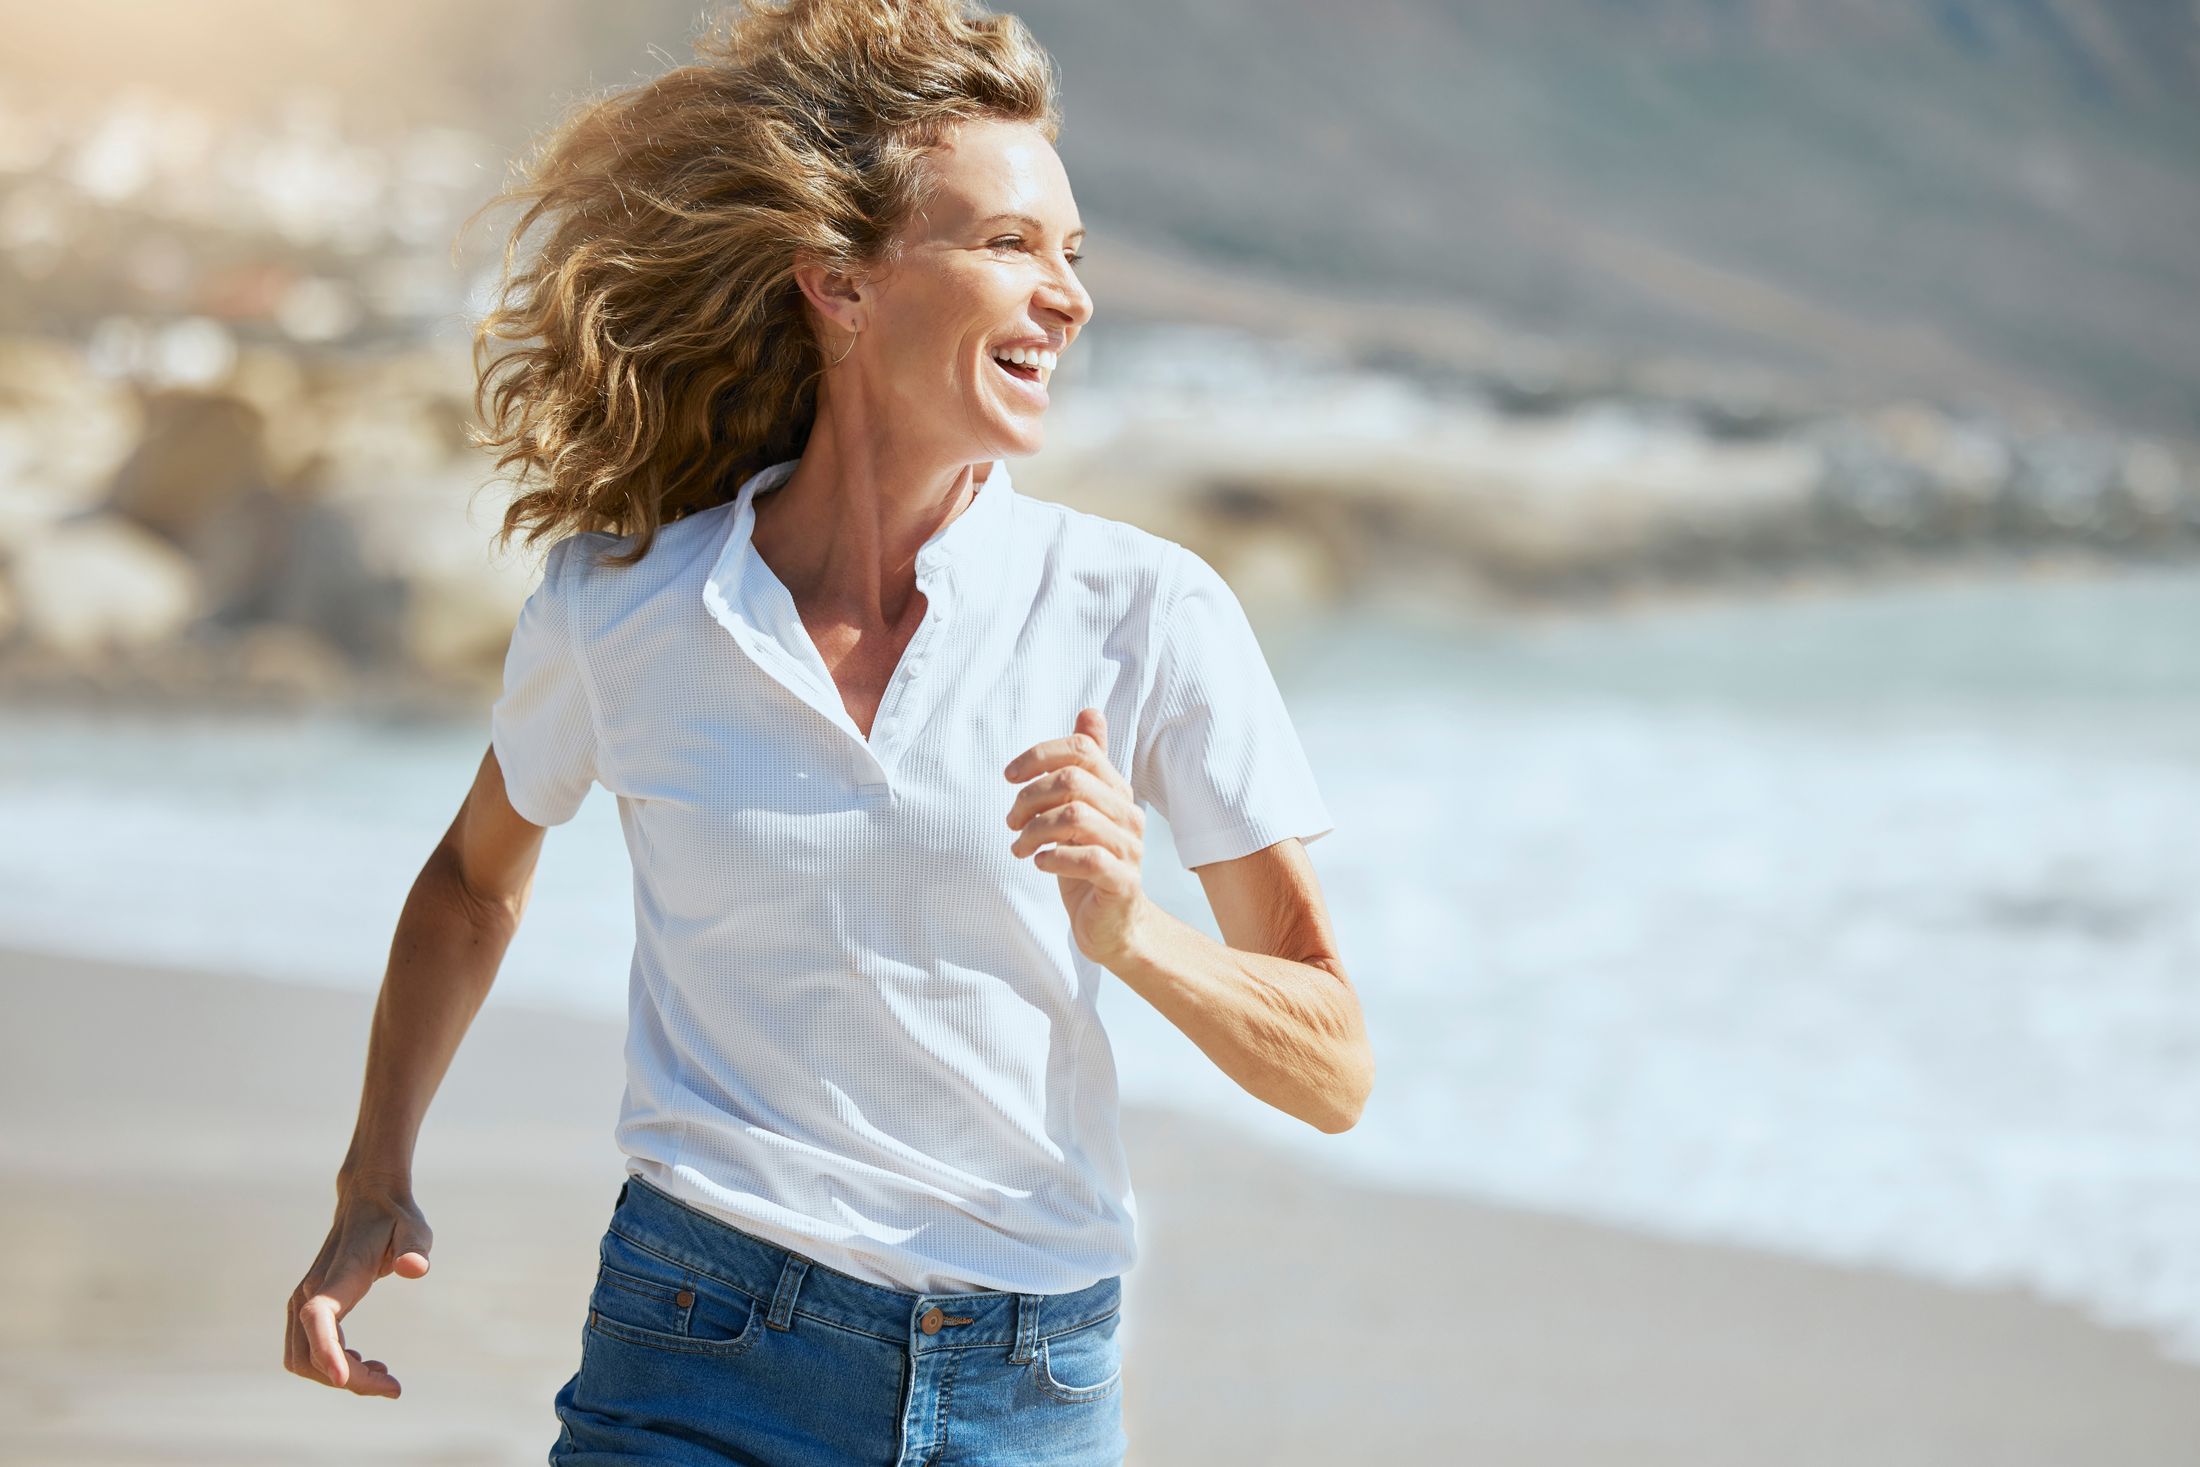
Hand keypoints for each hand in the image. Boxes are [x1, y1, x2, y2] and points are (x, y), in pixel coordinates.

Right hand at [284, 1179, 432, 1398]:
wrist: (367, 1198)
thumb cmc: (395, 1217)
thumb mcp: (416, 1228)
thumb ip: (416, 1248)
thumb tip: (415, 1270)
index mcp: (340, 1275)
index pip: (317, 1315)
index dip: (325, 1349)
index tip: (342, 1379)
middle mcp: (312, 1290)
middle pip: (310, 1353)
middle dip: (348, 1379)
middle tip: (393, 1387)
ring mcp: (303, 1299)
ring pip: (302, 1358)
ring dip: (338, 1376)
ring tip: (383, 1377)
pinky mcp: (306, 1306)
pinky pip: (306, 1349)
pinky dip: (330, 1364)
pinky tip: (365, 1363)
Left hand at [1004, 707, 1152, 969]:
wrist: (1113, 925)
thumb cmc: (1088, 863)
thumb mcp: (1081, 809)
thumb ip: (1087, 764)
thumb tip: (1089, 711)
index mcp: (1117, 791)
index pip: (1082, 751)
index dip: (1040, 755)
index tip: (1009, 776)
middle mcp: (1128, 814)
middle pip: (1073, 781)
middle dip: (1030, 797)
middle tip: (1010, 821)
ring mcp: (1129, 849)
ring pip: (1075, 817)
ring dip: (1034, 830)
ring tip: (1018, 847)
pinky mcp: (1122, 882)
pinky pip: (1088, 858)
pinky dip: (1053, 858)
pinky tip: (1038, 863)